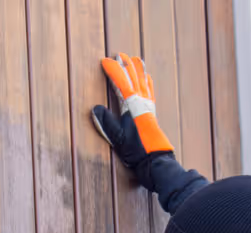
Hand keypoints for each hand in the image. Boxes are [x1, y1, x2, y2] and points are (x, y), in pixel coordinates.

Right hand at [92, 53, 174, 188]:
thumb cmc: (136, 149)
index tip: (104, 60)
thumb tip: (95, 108)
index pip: (121, 81)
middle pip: (134, 77)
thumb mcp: (117, 137)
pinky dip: (148, 83)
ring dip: (139, 70)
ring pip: (144, 82)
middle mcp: (142, 102)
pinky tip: (148, 80)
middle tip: (120, 54)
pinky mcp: (152, 114)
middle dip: (126, 65)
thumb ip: (106, 121)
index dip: (113, 69)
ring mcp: (148, 107)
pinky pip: (150, 92)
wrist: (155, 160)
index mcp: (132, 104)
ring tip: (136, 60)